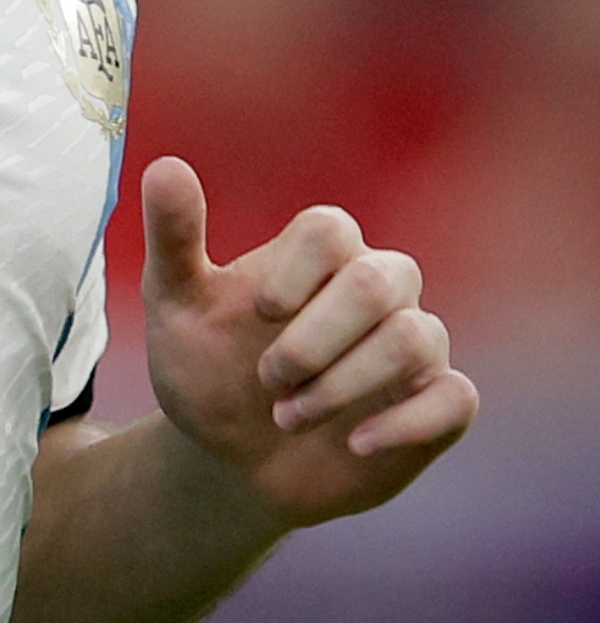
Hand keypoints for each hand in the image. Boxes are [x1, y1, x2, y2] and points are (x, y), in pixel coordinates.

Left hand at [138, 155, 475, 527]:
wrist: (227, 456)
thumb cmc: (206, 368)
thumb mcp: (175, 305)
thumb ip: (173, 237)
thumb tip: (166, 165)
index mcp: (319, 257)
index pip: (330, 229)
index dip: (295, 272)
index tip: (257, 313)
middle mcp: (377, 290)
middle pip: (379, 281)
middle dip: (316, 339)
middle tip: (268, 379)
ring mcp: (414, 345)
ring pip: (415, 338)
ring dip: (343, 385)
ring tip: (287, 417)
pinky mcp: (438, 402)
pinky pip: (456, 397)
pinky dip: (405, 423)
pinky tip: (354, 443)